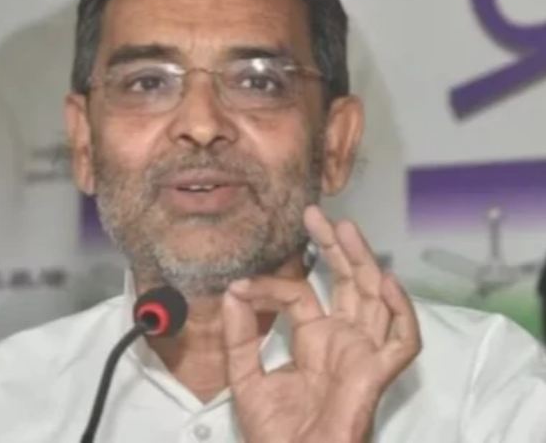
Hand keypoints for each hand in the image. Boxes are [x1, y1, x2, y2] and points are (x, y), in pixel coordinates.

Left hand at [222, 205, 420, 442]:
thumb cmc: (274, 433)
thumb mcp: (246, 378)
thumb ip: (240, 336)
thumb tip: (232, 290)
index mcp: (314, 339)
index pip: (301, 293)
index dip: (273, 284)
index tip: (243, 284)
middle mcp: (342, 339)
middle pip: (347, 282)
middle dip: (335, 247)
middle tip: (316, 215)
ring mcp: (362, 353)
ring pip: (375, 298)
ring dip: (363, 262)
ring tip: (345, 229)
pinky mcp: (377, 373)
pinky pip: (403, 340)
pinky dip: (401, 311)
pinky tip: (386, 281)